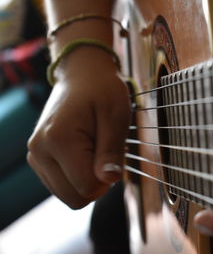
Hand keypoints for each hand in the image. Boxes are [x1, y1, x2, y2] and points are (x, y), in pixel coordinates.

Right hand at [27, 47, 129, 208]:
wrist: (81, 74)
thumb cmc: (102, 90)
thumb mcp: (116, 116)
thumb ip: (111, 150)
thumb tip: (110, 181)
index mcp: (59, 140)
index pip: (87, 188)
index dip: (108, 178)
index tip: (113, 154)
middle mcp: (39, 152)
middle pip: (75, 198)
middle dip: (97, 182)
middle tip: (104, 150)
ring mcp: (35, 156)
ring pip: (68, 195)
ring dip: (87, 178)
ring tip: (94, 147)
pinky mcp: (38, 158)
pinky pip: (62, 186)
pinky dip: (78, 175)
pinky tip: (84, 152)